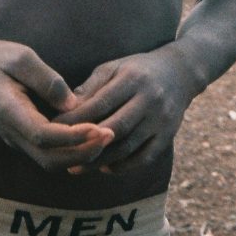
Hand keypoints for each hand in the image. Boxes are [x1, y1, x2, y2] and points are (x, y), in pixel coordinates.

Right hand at [0, 40, 113, 171]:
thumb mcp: (20, 56)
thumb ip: (46, 79)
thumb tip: (73, 103)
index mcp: (9, 112)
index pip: (43, 136)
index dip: (72, 136)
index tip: (99, 127)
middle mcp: (12, 133)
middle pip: (49, 159)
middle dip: (82, 152)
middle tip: (111, 135)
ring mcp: (17, 139)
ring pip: (50, 162)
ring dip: (79, 155)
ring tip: (107, 137)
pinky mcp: (24, 138)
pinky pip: (49, 154)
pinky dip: (72, 151)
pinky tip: (92, 137)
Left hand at [61, 46, 195, 170]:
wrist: (180, 72)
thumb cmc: (137, 70)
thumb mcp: (114, 68)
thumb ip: (90, 88)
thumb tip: (65, 110)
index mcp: (132, 79)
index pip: (101, 103)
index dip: (77, 119)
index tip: (55, 129)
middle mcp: (150, 99)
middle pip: (115, 128)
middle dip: (87, 144)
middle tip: (64, 154)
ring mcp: (161, 119)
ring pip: (128, 147)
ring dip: (101, 161)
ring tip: (79, 167)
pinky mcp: (169, 135)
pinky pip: (144, 158)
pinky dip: (123, 166)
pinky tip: (106, 168)